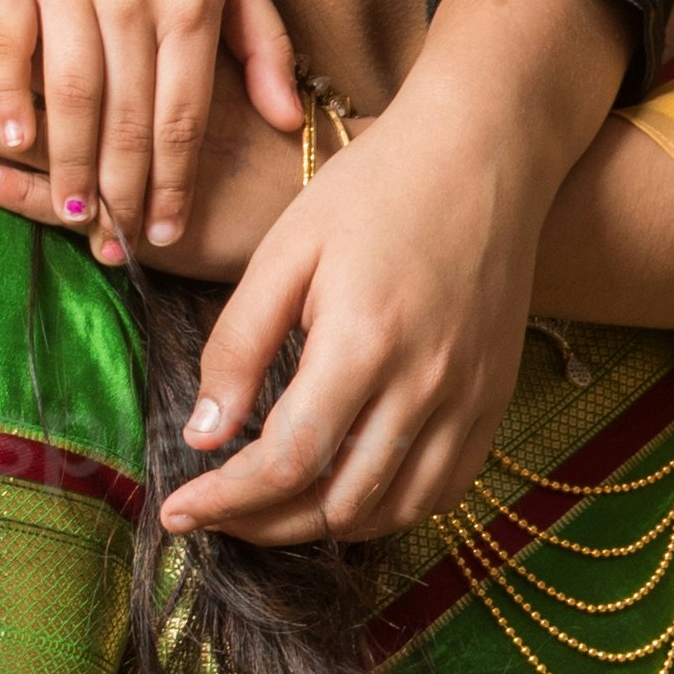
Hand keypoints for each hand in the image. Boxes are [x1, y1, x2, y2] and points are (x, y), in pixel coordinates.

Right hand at [0, 0, 304, 250]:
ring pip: (72, 90)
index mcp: (192, 2)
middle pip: (128, 114)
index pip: (184, 113)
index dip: (174, 180)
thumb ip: (266, 48)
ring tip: (72, 211)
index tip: (165, 232)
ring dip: (69, 159)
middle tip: (116, 244)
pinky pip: (11, 45)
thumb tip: (289, 121)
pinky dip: (8, 97)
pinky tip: (10, 144)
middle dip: (123, 188)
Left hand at [140, 124, 547, 546]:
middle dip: (264, 522)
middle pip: (337, 505)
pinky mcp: (495, 398)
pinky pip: (445, 490)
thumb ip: (239, 345)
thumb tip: (202, 434)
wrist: (485, 150)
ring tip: (276, 502)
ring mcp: (470, 398)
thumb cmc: (376, 187)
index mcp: (363, 342)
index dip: (224, 502)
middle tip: (217, 508)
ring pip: (395, 512)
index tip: (178, 511)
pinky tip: (348, 484)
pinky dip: (391, 506)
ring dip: (326, 522)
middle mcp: (426, 384)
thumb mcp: (285, 250)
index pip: (286, 463)